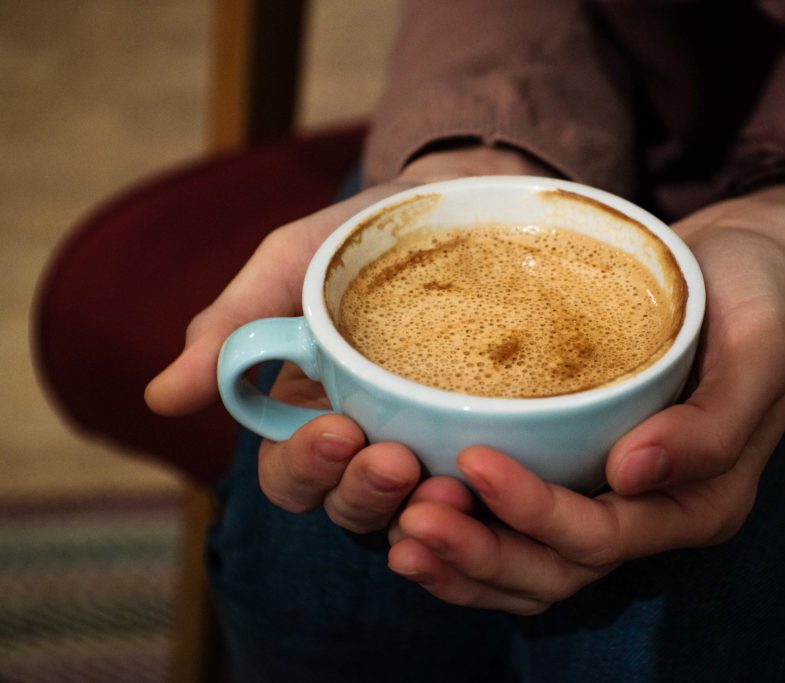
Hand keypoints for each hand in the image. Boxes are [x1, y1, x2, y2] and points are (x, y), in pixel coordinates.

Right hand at [144, 144, 554, 529]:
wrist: (456, 201)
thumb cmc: (360, 234)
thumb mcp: (290, 263)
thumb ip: (235, 325)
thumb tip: (160, 397)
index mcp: (306, 414)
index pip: (291, 475)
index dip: (307, 467)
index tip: (337, 428)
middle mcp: (364, 440)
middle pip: (348, 506)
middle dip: (365, 493)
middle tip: (397, 460)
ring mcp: (425, 440)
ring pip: (412, 513)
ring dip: (422, 509)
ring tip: (449, 484)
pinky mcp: (485, 433)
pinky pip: (482, 488)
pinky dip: (483, 496)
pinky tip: (499, 483)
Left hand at [384, 186, 784, 613]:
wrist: (736, 267)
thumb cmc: (752, 298)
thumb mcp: (758, 347)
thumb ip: (714, 423)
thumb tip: (632, 474)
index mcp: (701, 502)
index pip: (605, 536)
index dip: (535, 513)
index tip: (474, 459)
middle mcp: (651, 516)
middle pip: (556, 570)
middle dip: (481, 555)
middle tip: (412, 520)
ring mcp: (612, 502)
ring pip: (529, 567)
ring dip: (463, 561)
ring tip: (400, 533)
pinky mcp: (578, 475)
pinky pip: (517, 531)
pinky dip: (469, 534)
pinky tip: (412, 516)